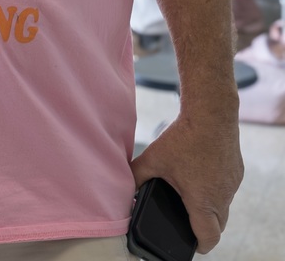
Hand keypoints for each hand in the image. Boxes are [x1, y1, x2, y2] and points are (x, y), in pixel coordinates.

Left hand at [130, 107, 242, 253]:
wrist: (211, 115)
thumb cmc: (184, 138)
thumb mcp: (154, 158)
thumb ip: (137, 175)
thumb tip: (124, 187)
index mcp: (203, 201)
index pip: (208, 237)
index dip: (199, 245)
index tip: (190, 244)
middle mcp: (223, 197)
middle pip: (218, 226)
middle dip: (203, 228)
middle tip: (187, 222)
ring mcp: (232, 185)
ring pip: (224, 208)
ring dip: (209, 208)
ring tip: (191, 199)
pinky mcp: (236, 172)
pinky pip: (227, 190)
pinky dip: (215, 190)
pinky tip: (200, 178)